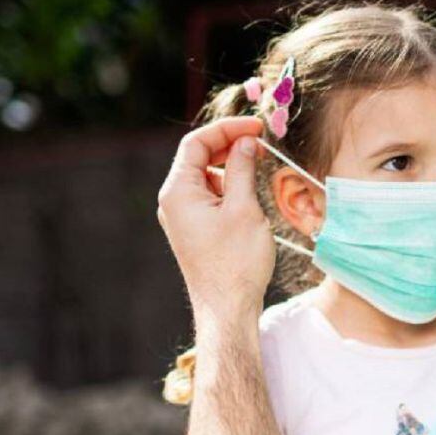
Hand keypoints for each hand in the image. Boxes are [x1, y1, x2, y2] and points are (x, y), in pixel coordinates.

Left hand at [157, 116, 273, 322]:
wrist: (227, 307)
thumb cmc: (236, 262)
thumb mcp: (244, 209)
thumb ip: (242, 169)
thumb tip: (246, 142)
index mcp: (178, 191)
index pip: (197, 143)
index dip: (227, 129)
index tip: (257, 127)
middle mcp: (174, 201)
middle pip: (198, 157)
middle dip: (229, 145)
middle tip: (261, 142)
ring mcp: (182, 216)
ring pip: (205, 176)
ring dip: (231, 166)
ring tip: (259, 166)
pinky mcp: (194, 229)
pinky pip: (208, 195)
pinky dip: (228, 186)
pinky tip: (249, 192)